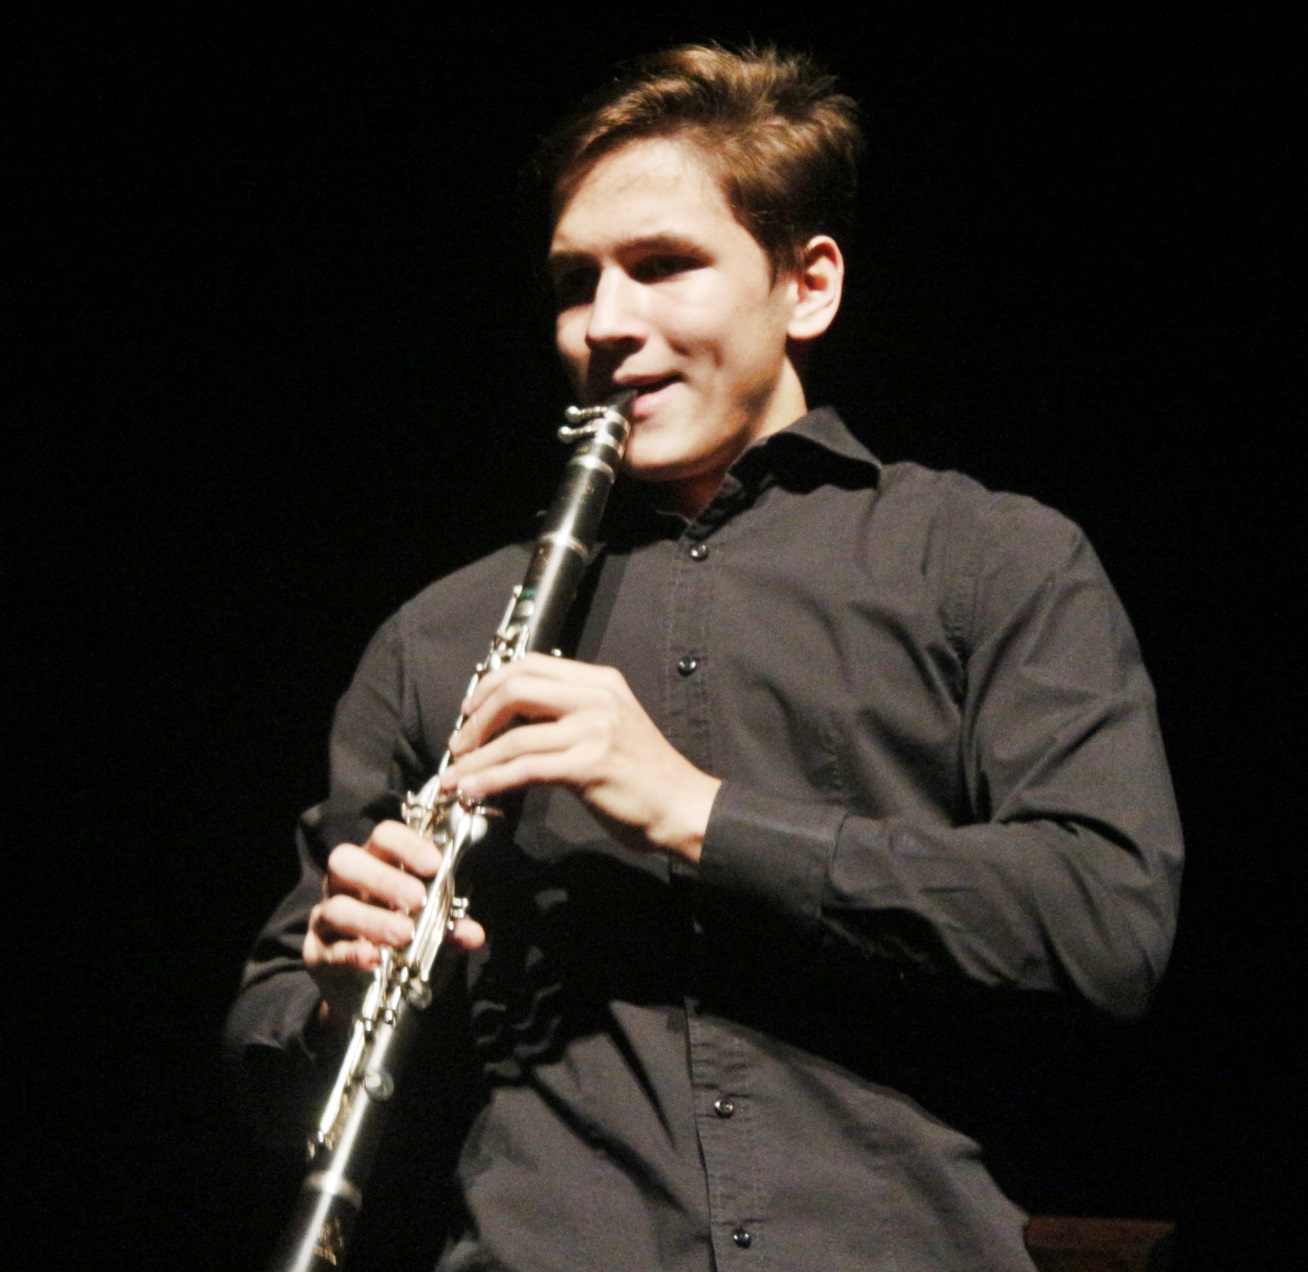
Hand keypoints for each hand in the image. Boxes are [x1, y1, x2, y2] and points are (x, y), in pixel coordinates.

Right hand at [305, 819, 484, 1034]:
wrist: (376, 993)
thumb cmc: (407, 944)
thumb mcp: (435, 933)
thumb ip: (451, 928)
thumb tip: (473, 933)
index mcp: (377, 863)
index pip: (384, 836)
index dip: (407, 845)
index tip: (435, 864)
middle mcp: (345, 883)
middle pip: (346, 861)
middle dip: (383, 878)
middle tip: (416, 898)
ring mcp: (326, 916)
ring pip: (336, 907)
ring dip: (372, 920)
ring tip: (404, 934)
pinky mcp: (316, 952)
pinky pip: (328, 949)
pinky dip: (352, 953)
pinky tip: (373, 958)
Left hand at [440, 653, 720, 861]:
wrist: (684, 807)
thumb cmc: (644, 775)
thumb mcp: (609, 726)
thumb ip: (569, 714)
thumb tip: (512, 723)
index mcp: (601, 681)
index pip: (532, 665)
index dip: (492, 684)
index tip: (471, 709)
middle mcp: (597, 698)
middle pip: (517, 689)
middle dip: (477, 717)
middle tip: (459, 743)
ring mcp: (594, 730)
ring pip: (515, 737)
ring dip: (475, 759)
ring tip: (453, 777)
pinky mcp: (589, 765)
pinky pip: (524, 770)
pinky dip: (490, 780)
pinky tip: (473, 790)